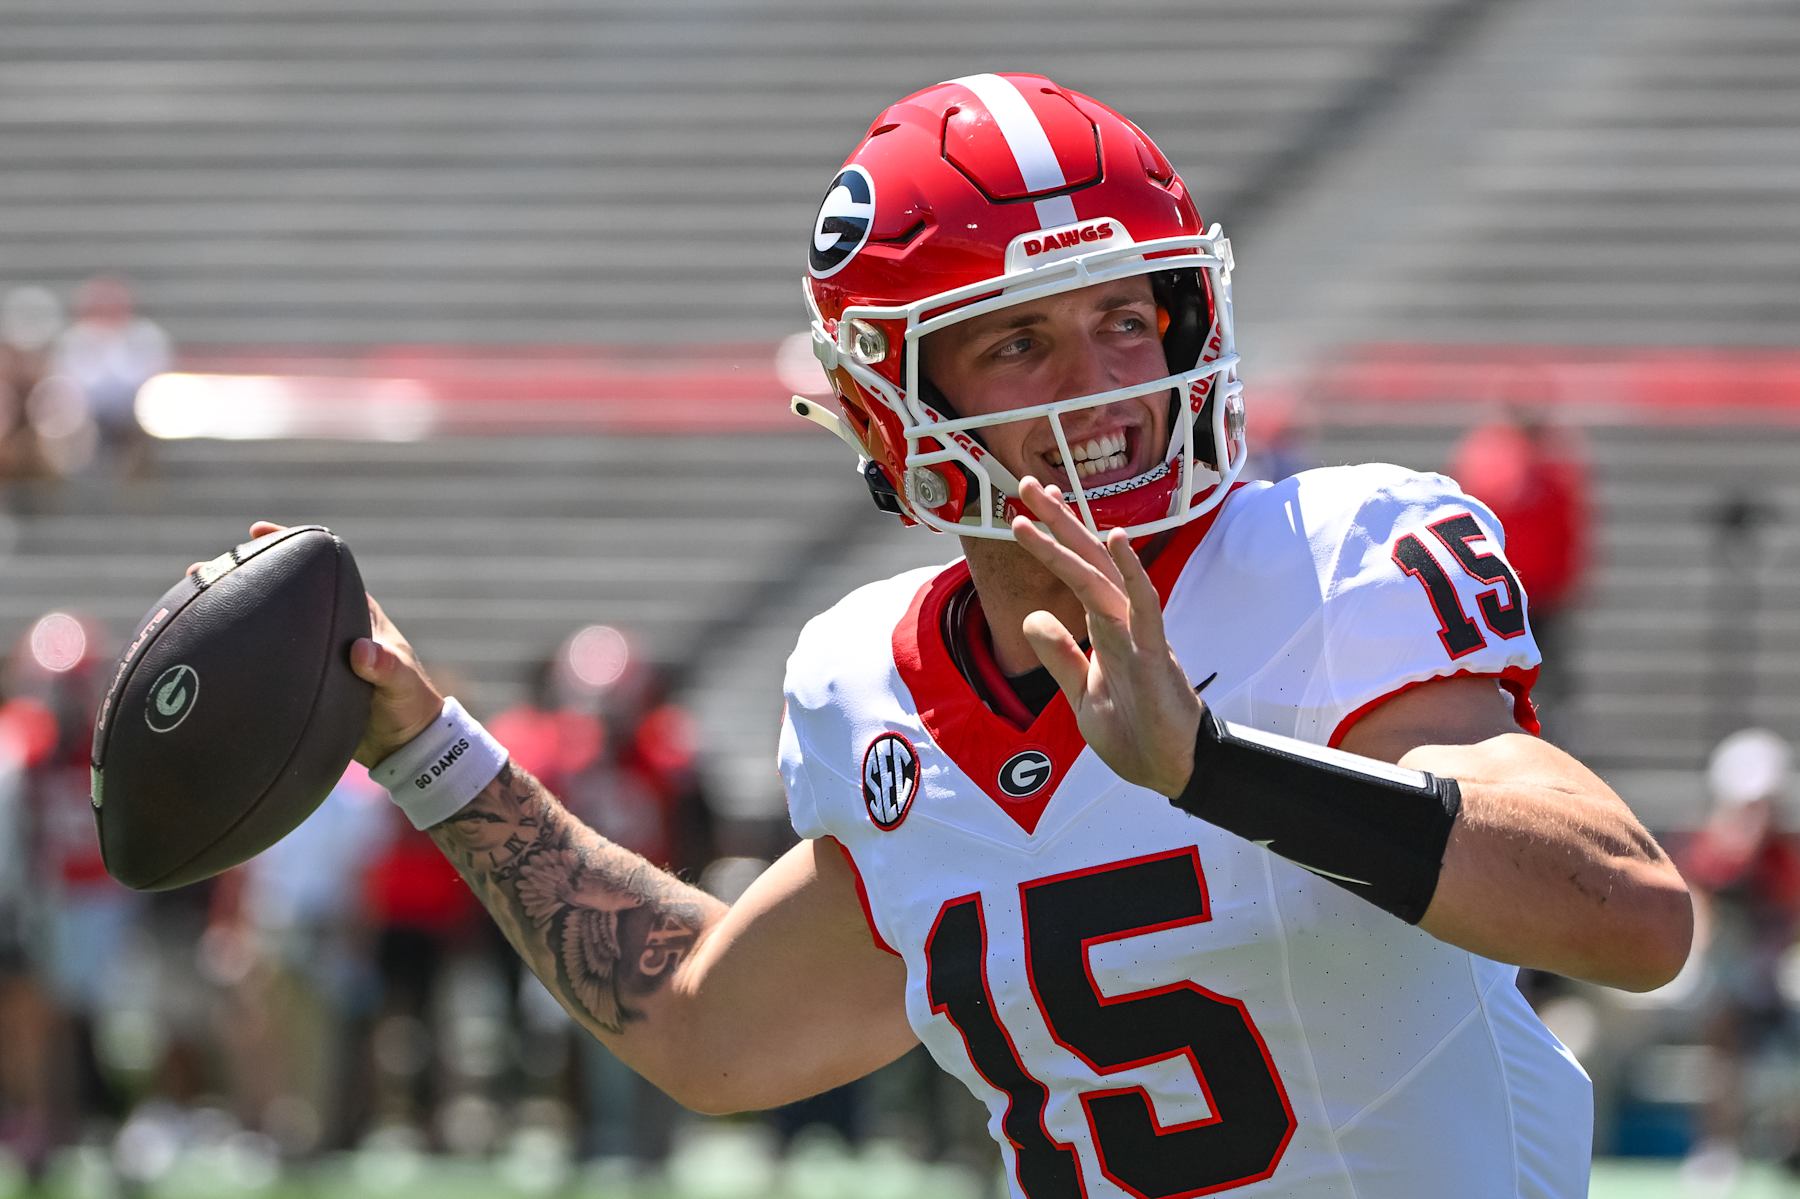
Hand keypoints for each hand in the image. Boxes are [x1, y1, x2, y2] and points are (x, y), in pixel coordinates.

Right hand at [196, 522, 446, 766]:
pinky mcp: (298, 679)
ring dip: (233, 611)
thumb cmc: (409, 705)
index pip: (322, 569)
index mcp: (356, 613)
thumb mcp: (402, 684)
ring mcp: (310, 651)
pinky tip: (204, 652)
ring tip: (190, 600)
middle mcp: (329, 626)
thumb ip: (386, 668)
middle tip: (203, 569)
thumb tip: (361, 652)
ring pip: (268, 624)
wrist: (402, 744)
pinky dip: (239, 651)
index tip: (259, 531)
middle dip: (245, 575)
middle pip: (284, 592)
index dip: (292, 545)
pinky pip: (264, 658)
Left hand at [1011, 479, 1202, 796]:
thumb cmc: (1134, 734)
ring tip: (1045, 503)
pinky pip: (1143, 604)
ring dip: (1074, 538)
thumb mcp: (1081, 696)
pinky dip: (1129, 571)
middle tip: (1025, 484)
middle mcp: (1123, 622)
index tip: (1028, 510)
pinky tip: (1115, 539)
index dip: (1054, 541)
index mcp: (1106, 630)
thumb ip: (1060, 656)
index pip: (1078, 574)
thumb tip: (1034, 616)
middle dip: (1058, 522)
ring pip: (1103, 575)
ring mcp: (1140, 633)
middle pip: (1088, 561)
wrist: (1170, 772)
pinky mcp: (1154, 652)